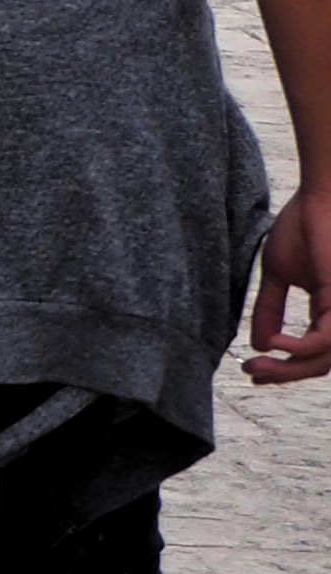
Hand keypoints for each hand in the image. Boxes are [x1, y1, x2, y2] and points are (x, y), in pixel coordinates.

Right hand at [254, 188, 328, 388]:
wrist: (321, 199)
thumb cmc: (304, 227)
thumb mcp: (277, 273)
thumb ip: (269, 308)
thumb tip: (258, 343)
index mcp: (328, 313)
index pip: (310, 353)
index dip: (281, 366)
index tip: (250, 368)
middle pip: (317, 364)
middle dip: (283, 374)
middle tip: (251, 372)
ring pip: (322, 360)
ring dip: (288, 369)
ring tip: (257, 364)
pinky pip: (323, 341)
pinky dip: (297, 349)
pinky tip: (273, 345)